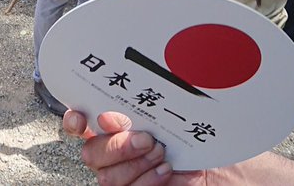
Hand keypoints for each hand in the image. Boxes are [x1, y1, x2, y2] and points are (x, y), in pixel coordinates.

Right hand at [63, 110, 187, 184]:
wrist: (219, 170)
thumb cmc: (196, 140)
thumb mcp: (170, 119)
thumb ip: (139, 114)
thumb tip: (108, 117)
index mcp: (117, 128)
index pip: (81, 124)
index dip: (74, 121)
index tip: (82, 117)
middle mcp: (114, 154)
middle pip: (90, 153)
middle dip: (116, 146)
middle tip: (145, 139)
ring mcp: (123, 178)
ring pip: (107, 177)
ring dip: (136, 164)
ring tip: (161, 153)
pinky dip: (148, 181)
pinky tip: (165, 170)